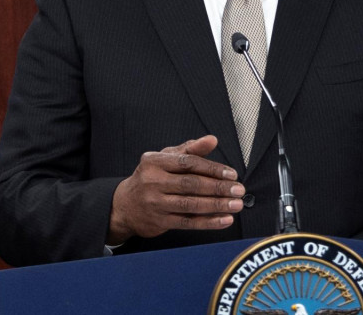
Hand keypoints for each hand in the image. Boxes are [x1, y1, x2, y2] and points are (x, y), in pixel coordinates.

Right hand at [107, 135, 242, 244]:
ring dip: (217, 205)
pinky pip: (188, 222)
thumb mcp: (166, 157)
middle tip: (238, 190)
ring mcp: (155, 203)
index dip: (212, 169)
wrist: (124, 206)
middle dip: (218, 188)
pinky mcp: (159, 222)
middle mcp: (153, 182)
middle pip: (191, 184)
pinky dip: (208, 222)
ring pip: (191, 205)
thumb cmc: (150, 177)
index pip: (188, 163)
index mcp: (155, 162)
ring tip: (235, 205)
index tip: (231, 174)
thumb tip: (212, 140)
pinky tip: (224, 219)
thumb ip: (191, 149)